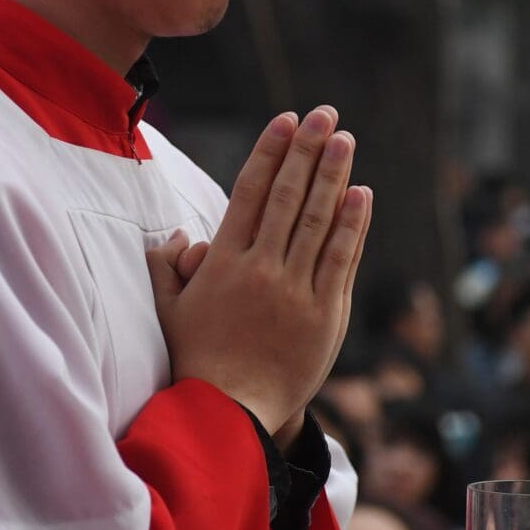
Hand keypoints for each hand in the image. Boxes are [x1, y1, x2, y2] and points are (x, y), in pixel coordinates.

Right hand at [148, 106, 372, 440]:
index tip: (285, 121)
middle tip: (325, 114)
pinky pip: (341, 259)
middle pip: (288, 196)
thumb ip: (169, 267)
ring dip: (333, 175)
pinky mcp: (325, 314)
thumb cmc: (196, 362)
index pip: (249, 193)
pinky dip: (352, 224)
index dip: (269, 153)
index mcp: (223, 263)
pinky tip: (361, 194)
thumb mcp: (169, 311)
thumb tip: (179, 234)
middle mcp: (261, 268)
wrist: (230, 415)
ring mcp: (295, 290)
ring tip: (345, 139)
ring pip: (317, 220)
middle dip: (307, 150)